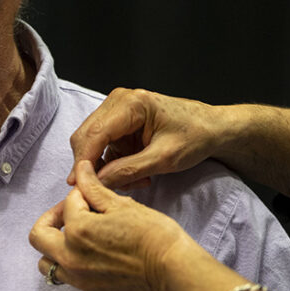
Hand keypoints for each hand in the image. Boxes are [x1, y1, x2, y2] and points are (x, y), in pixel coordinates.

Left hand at [29, 160, 196, 290]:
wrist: (174, 269)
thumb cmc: (153, 234)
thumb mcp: (122, 204)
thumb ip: (94, 188)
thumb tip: (82, 170)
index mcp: (77, 231)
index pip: (67, 203)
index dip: (80, 193)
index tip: (92, 193)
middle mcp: (71, 258)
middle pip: (39, 237)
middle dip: (53, 219)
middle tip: (72, 213)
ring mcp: (81, 280)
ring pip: (48, 264)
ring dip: (56, 247)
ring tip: (78, 237)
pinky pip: (71, 279)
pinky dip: (75, 265)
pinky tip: (96, 256)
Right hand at [68, 88, 222, 188]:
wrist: (211, 128)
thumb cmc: (194, 136)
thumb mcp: (164, 159)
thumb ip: (128, 170)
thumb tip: (98, 182)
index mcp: (131, 103)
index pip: (95, 133)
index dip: (83, 161)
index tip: (78, 186)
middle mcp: (119, 101)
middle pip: (87, 136)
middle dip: (95, 166)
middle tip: (111, 189)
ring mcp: (118, 110)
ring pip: (93, 144)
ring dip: (108, 167)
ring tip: (137, 181)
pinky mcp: (121, 122)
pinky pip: (105, 147)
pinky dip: (115, 164)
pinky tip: (137, 174)